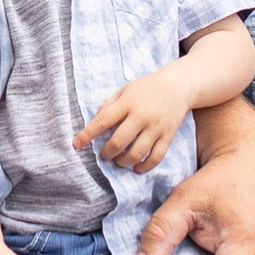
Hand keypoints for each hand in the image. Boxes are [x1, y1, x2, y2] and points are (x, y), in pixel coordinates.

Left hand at [78, 67, 194, 174]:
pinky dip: (144, 167)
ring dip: (123, 162)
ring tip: (119, 161)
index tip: (76, 144)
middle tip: (104, 155)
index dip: (87, 134)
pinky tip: (136, 168)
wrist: (179, 85)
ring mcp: (156, 127)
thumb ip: (110, 104)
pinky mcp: (168, 136)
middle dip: (107, 153)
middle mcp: (141, 116)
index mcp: (127, 103)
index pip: (102, 121)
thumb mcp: (125, 90)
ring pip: (136, 153)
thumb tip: (95, 120)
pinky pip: (155, 157)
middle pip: (119, 142)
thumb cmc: (147, 87)